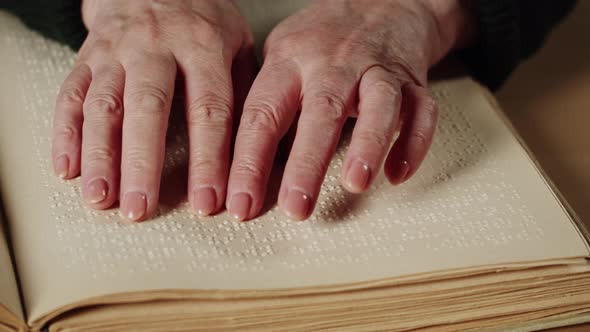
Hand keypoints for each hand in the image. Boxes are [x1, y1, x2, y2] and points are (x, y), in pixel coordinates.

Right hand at [52, 0, 254, 220]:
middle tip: (141, 209)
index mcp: (202, 46)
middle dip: (143, 164)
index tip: (208, 202)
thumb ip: (244, 90)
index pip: (209, 110)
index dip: (208, 160)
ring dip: (99, 156)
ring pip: (103, 105)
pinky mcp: (86, 56)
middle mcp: (155, 46)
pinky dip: (65, 134)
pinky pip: (69, 95)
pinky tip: (67, 171)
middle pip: (147, 109)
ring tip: (101, 200)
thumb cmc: (203, 20)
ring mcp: (115, 51)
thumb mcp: (237, 41)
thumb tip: (259, 150)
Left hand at [227, 0, 473, 220]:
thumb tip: (240, 164)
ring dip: (368, 145)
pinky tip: (398, 174)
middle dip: (306, 163)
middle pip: (320, 111)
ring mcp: (377, 70)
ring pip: (378, 105)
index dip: (249, 161)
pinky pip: (422, 111)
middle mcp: (334, 64)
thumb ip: (266, 102)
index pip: (263, 114)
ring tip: (355, 183)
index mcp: (291, 62)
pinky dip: (414, 143)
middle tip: (295, 206)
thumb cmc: (324, 38)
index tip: (241, 202)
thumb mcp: (281, 55)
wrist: (382, 2)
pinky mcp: (412, 80)